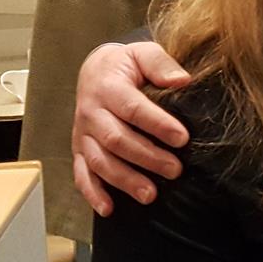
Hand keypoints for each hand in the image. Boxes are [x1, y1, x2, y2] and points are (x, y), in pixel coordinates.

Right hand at [72, 41, 192, 215]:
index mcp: (107, 87)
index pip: (133, 108)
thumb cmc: (125, 65)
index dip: (157, 124)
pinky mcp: (79, 149)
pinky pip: (81, 174)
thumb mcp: (143, 53)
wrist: (95, 70)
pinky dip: (92, 193)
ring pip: (100, 161)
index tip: (182, 138)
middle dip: (147, 157)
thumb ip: (161, 63)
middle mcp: (91, 112)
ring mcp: (82, 134)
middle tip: (175, 170)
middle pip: (117, 139)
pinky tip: (109, 208)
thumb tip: (182, 80)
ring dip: (124, 180)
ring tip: (150, 194)